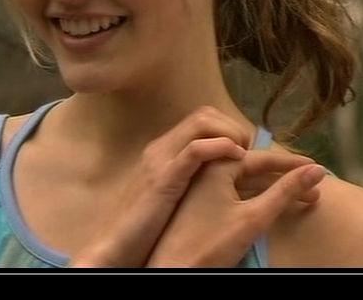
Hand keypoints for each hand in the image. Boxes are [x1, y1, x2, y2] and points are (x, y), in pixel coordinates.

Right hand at [67, 107, 253, 267]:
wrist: (113, 246)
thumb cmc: (140, 228)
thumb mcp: (165, 196)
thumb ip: (183, 180)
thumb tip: (212, 176)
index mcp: (161, 151)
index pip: (200, 119)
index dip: (227, 127)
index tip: (244, 149)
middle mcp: (160, 148)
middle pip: (204, 114)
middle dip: (232, 126)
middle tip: (248, 151)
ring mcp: (161, 160)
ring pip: (201, 123)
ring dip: (230, 133)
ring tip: (244, 154)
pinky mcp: (164, 178)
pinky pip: (195, 150)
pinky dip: (220, 147)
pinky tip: (236, 157)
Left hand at [146, 152, 326, 266]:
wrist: (174, 268)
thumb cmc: (212, 243)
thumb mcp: (254, 217)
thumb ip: (285, 191)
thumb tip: (317, 170)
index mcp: (216, 165)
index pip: (261, 158)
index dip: (291, 164)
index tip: (318, 167)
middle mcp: (207, 170)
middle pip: (254, 169)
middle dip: (285, 179)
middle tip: (315, 191)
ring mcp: (201, 187)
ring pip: (244, 182)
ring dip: (272, 189)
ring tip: (301, 199)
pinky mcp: (199, 204)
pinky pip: (233, 192)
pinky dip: (254, 197)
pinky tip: (269, 205)